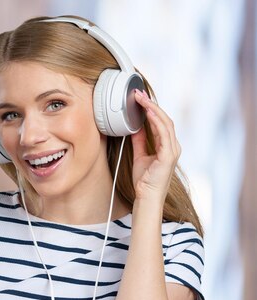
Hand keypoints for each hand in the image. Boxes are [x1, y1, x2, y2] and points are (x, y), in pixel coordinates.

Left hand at [131, 89, 180, 203]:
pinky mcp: (168, 155)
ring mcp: (172, 150)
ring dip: (152, 109)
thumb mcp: (140, 156)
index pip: (161, 122)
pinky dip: (155, 121)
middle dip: (151, 105)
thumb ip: (140, 141)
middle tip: (138, 94)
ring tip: (141, 99)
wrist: (146, 196)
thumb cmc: (145, 180)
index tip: (140, 99)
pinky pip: (163, 134)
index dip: (151, 109)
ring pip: (165, 123)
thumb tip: (135, 127)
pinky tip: (147, 112)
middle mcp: (173, 146)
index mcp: (167, 146)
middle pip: (164, 119)